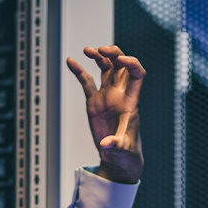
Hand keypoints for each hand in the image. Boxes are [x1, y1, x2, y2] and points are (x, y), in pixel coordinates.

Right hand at [66, 45, 144, 183]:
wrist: (118, 158)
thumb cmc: (127, 154)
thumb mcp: (123, 150)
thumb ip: (116, 145)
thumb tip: (107, 144)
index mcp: (130, 101)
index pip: (137, 75)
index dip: (131, 64)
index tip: (120, 59)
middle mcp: (119, 95)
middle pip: (121, 66)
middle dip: (113, 53)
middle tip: (100, 49)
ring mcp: (107, 97)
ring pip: (106, 69)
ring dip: (99, 57)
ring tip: (87, 50)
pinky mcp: (95, 102)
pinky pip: (87, 82)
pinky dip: (79, 71)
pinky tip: (71, 61)